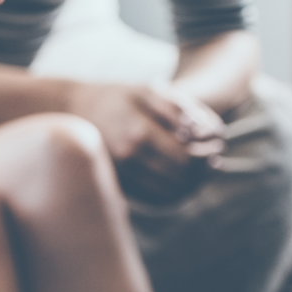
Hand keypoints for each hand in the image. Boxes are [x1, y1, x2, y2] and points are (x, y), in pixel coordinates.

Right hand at [67, 83, 224, 201]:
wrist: (74, 112)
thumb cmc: (119, 97)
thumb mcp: (150, 91)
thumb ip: (181, 109)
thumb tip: (203, 134)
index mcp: (140, 133)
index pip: (188, 158)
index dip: (209, 155)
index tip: (218, 146)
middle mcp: (130, 159)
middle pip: (182, 179)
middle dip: (203, 171)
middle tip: (214, 159)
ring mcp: (122, 176)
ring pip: (171, 195)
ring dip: (192, 185)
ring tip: (199, 169)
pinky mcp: (119, 186)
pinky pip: (156, 201)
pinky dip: (175, 194)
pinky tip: (182, 179)